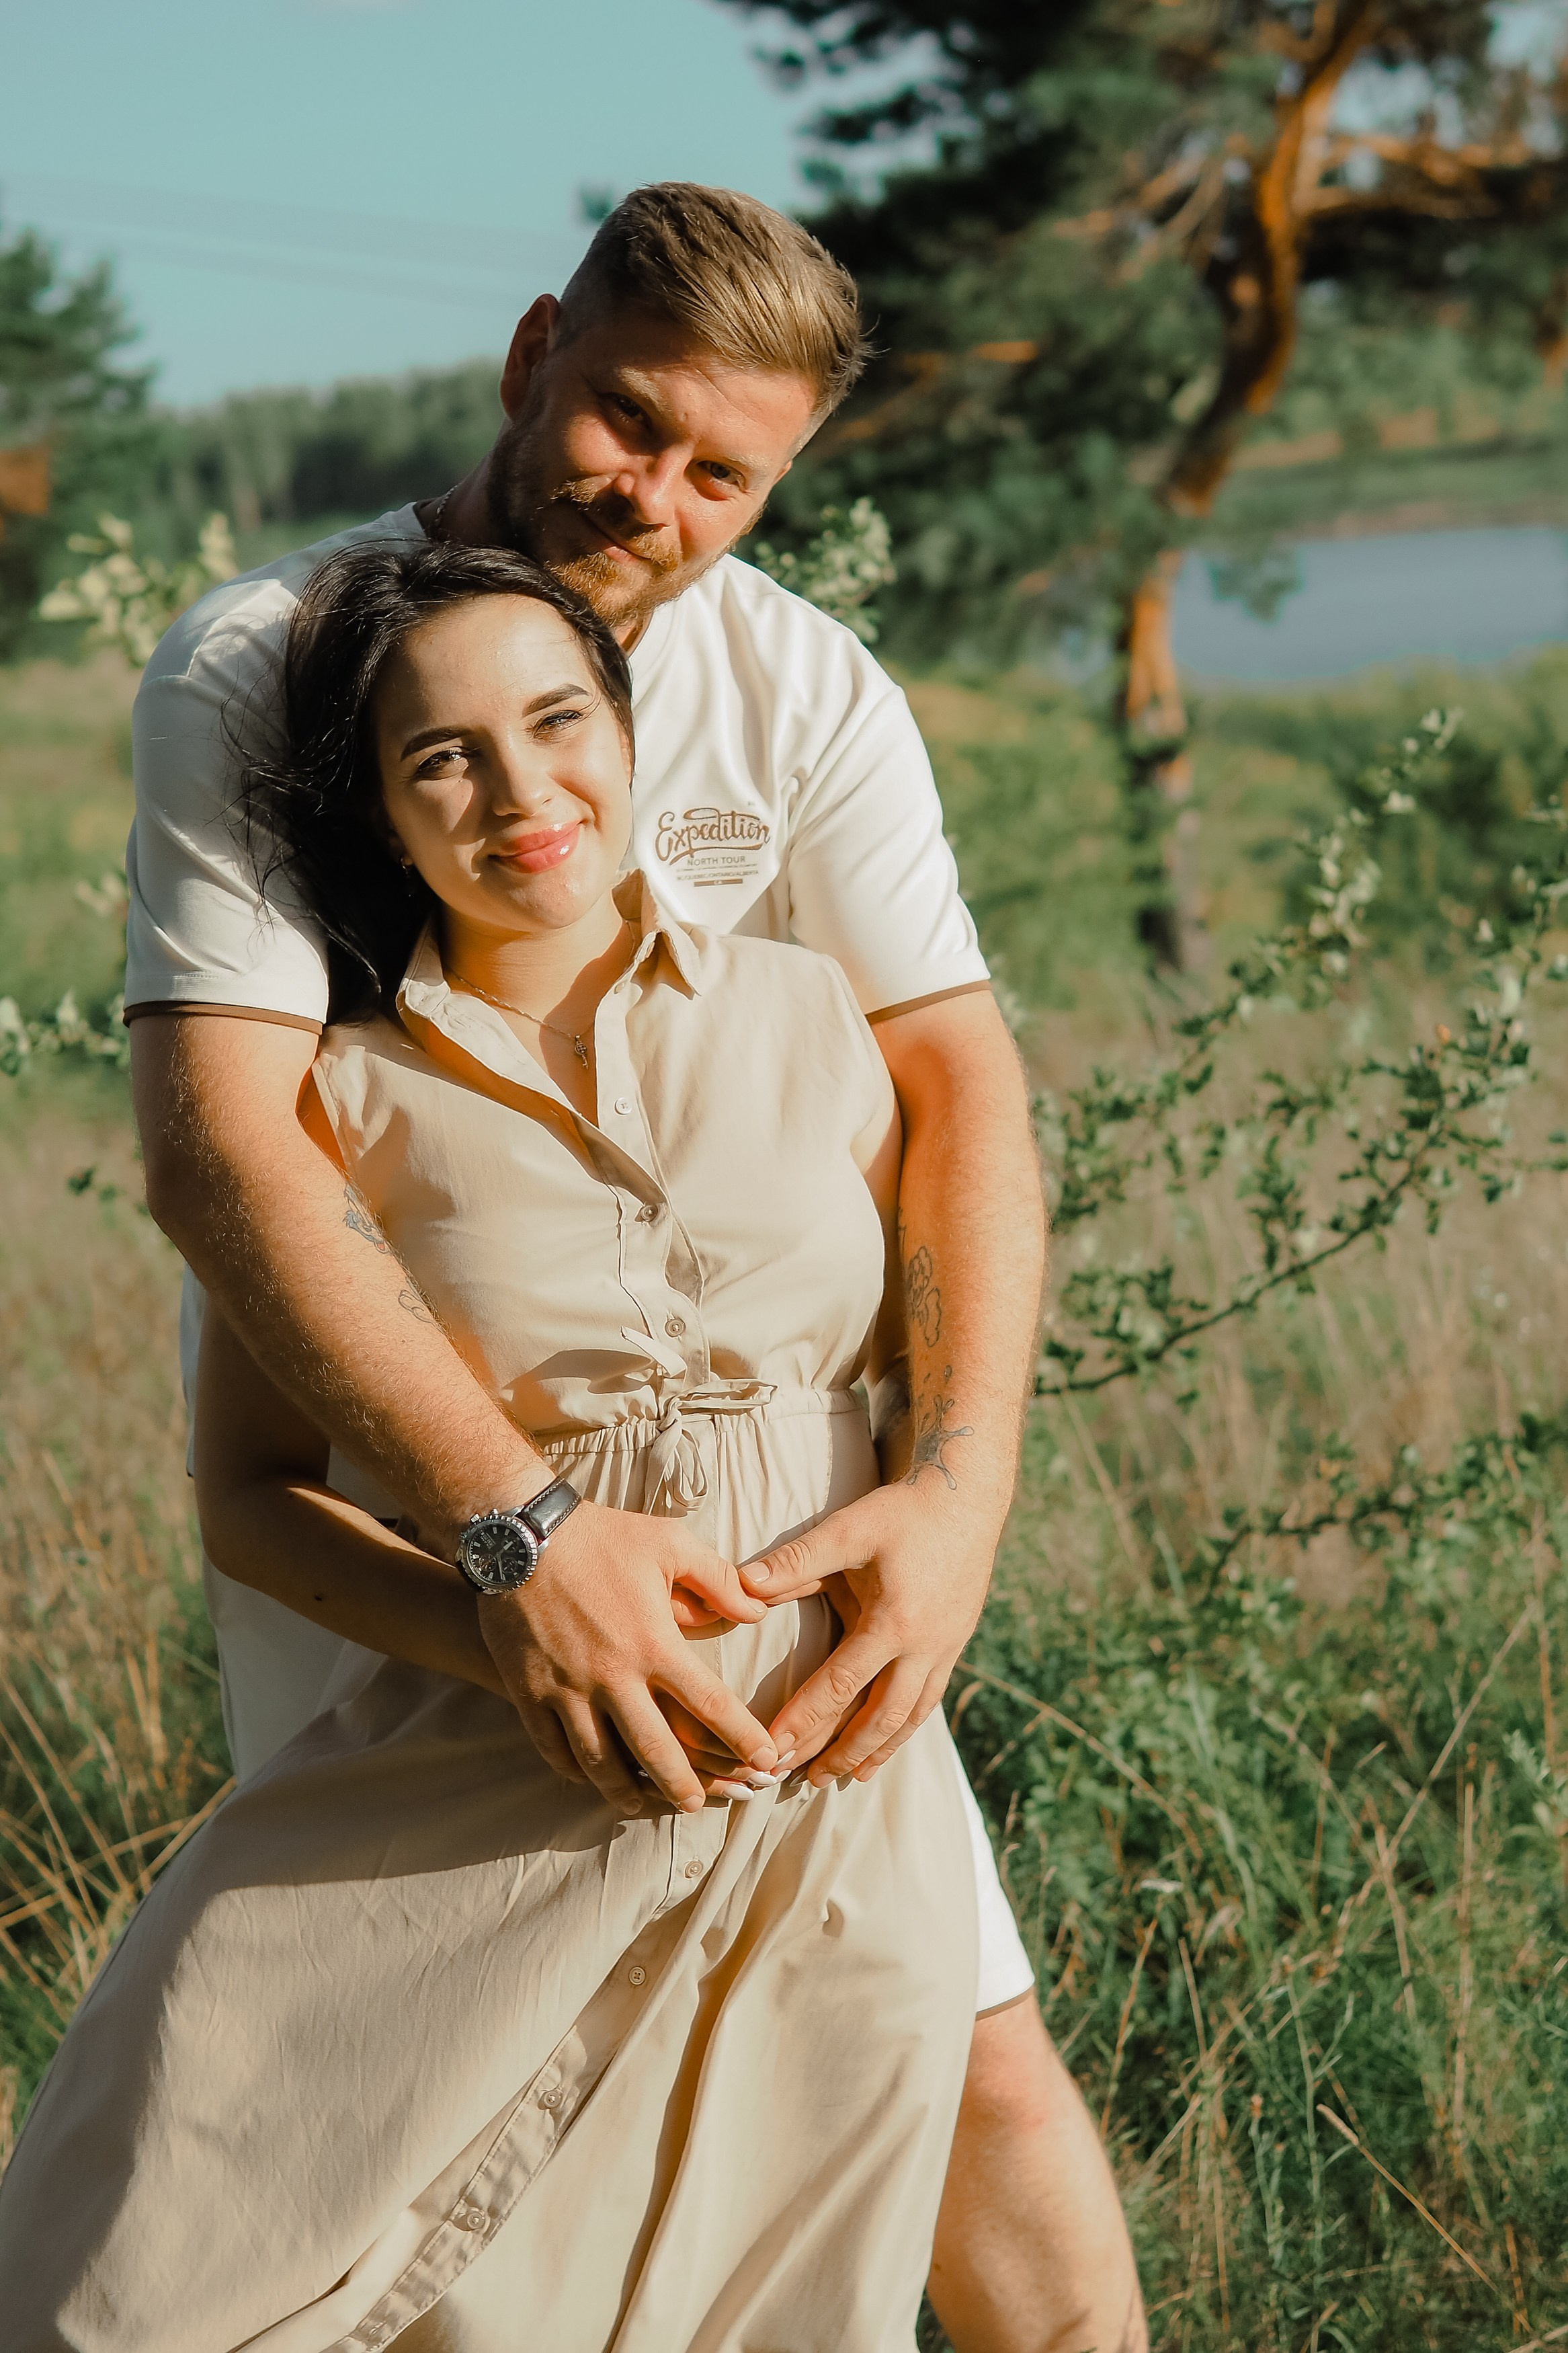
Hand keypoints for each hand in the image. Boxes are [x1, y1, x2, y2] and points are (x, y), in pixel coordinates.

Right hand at [478, 1501, 778, 1817]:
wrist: (518, 1535)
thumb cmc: (601, 1536)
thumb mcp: (670, 1543)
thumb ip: (719, 1579)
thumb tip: (758, 1610)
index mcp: (653, 1643)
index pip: (709, 1704)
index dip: (743, 1738)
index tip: (765, 1762)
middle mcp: (613, 1676)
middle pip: (657, 1750)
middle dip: (685, 1785)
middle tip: (701, 1804)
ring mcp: (567, 1689)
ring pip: (601, 1763)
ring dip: (629, 1793)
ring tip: (648, 1805)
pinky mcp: (529, 1692)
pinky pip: (554, 1749)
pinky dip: (576, 1772)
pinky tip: (591, 1780)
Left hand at [738, 1483, 996, 1785]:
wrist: (966, 1497)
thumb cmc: (901, 1512)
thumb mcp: (848, 1529)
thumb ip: (796, 1560)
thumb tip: (742, 1585)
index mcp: (893, 1622)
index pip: (841, 1685)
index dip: (805, 1720)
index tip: (774, 1749)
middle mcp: (924, 1646)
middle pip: (879, 1716)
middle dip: (840, 1751)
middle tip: (804, 1780)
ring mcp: (945, 1650)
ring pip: (909, 1716)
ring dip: (876, 1750)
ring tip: (846, 1777)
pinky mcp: (955, 1645)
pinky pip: (929, 1701)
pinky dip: (905, 1728)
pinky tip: (888, 1742)